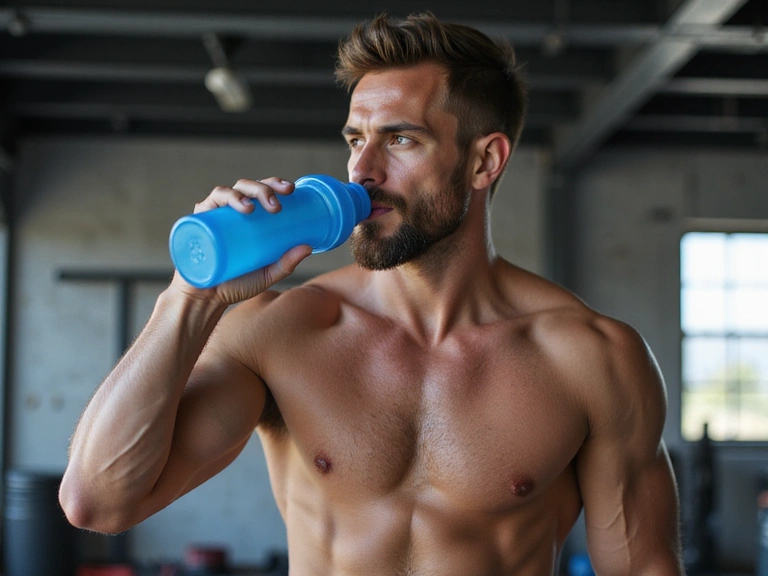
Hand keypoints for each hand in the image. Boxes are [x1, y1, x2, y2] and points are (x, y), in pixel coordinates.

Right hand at [170, 177, 312, 304]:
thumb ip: (286, 263)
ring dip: (243, 194)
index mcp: (247, 217)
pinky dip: (221, 200)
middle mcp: (230, 212)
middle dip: (264, 189)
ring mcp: (214, 216)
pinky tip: (235, 207)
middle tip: (277, 206)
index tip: (291, 190)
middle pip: (247, 187)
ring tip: (254, 209)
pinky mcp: (198, 224)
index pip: (261, 191)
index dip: (275, 184)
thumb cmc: (237, 284)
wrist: (208, 300)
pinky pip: (207, 204)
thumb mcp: (267, 274)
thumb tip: (308, 247)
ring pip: (228, 192)